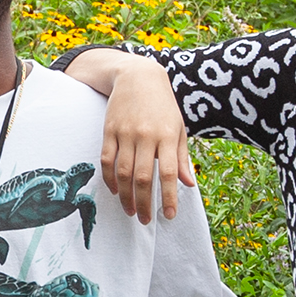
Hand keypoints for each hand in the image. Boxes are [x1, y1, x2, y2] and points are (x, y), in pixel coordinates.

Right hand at [90, 58, 196, 222]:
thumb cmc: (163, 106)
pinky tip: (115, 191)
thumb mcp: (178, 128)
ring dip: (126, 196)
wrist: (138, 76)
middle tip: (145, 220)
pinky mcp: (109, 130)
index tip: (169, 215)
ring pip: (123, 173)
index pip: (168, 173)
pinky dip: (109, 179)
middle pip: (143, 177)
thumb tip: (189, 184)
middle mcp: (146, 135)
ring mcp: (126, 133)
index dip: (168, 197)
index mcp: (168, 135)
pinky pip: (107, 160)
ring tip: (130, 211)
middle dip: (144, 203)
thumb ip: (182, 157)